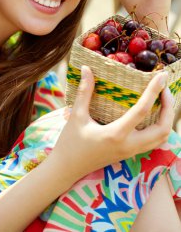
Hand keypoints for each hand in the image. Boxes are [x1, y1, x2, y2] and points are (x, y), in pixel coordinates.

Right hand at [52, 66, 173, 182]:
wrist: (67, 168)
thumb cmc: (70, 143)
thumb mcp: (76, 116)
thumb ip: (84, 92)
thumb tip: (86, 69)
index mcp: (116, 134)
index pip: (142, 110)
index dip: (154, 91)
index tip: (162, 76)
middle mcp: (128, 145)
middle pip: (162, 128)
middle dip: (169, 107)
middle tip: (164, 89)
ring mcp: (131, 152)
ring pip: (161, 138)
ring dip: (166, 119)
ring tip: (162, 101)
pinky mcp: (129, 154)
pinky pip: (154, 142)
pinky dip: (160, 128)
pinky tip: (153, 115)